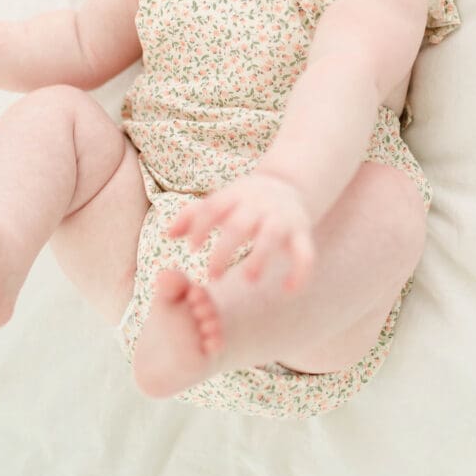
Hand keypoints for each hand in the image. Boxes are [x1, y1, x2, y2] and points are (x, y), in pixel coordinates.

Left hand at [168, 173, 315, 292]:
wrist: (289, 185)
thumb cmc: (245, 200)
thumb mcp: (222, 200)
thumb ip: (194, 215)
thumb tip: (169, 235)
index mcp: (236, 196)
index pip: (214, 207)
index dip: (200, 226)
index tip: (191, 248)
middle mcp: (259, 205)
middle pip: (239, 225)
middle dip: (224, 250)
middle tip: (212, 276)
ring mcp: (282, 218)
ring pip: (272, 236)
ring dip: (260, 258)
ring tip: (248, 279)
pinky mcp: (302, 232)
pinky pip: (305, 253)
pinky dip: (300, 272)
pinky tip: (288, 290)